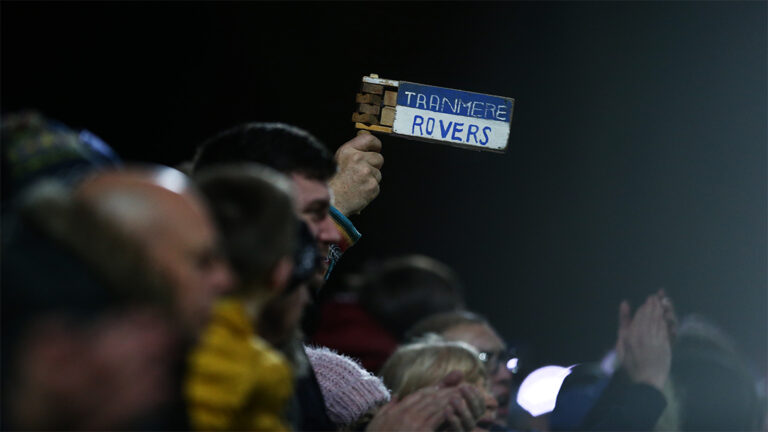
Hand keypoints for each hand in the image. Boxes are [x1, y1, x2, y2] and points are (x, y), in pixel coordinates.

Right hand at [328, 132, 382, 215]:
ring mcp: (366, 173)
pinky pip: (377, 186)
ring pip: (378, 174)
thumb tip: (369, 148)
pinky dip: (370, 190)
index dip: (375, 145)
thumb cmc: (332, 183)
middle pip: (379, 158)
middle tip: (361, 174)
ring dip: (371, 179)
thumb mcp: (339, 160)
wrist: (330, 202)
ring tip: (357, 184)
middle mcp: (358, 159)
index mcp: (348, 151)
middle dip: (374, 165)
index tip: (376, 149)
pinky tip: (359, 192)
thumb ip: (354, 152)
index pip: (369, 139)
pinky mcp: (372, 186)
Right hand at [366, 371, 484, 431]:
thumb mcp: (377, 423)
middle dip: (447, 390)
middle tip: (462, 386)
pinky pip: (438, 417)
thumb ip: (387, 409)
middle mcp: (405, 413)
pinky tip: (458, 406)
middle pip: (430, 397)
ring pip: (436, 404)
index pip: (418, 395)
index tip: (445, 387)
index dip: (434, 389)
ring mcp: (413, 422)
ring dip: (451, 397)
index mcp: (397, 411)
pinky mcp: (421, 431)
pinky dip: (449, 410)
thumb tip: (396, 397)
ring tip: (465, 393)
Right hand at [616, 294, 671, 389]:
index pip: (642, 315)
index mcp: (633, 333)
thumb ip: (624, 321)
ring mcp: (657, 339)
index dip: (646, 306)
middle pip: (652, 315)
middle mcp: (646, 334)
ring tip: (660, 303)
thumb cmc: (629, 362)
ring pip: (660, 320)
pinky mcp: (666, 345)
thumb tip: (625, 303)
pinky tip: (664, 317)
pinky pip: (665, 329)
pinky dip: (665, 321)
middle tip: (656, 297)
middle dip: (654, 305)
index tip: (649, 300)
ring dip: (660, 311)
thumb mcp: (621, 341)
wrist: (645, 380)